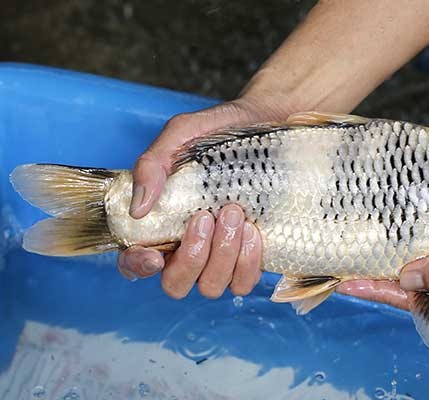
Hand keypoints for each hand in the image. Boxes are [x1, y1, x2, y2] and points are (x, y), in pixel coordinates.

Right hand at [118, 97, 290, 298]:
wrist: (269, 122)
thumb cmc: (221, 131)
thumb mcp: (182, 134)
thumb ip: (153, 164)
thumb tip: (138, 207)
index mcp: (162, 222)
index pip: (135, 261)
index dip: (138, 266)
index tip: (154, 255)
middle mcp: (188, 245)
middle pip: (176, 284)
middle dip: (192, 257)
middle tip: (207, 216)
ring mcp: (220, 255)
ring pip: (212, 286)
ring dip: (222, 256)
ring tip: (235, 213)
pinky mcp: (250, 257)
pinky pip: (244, 282)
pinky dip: (248, 262)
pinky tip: (253, 231)